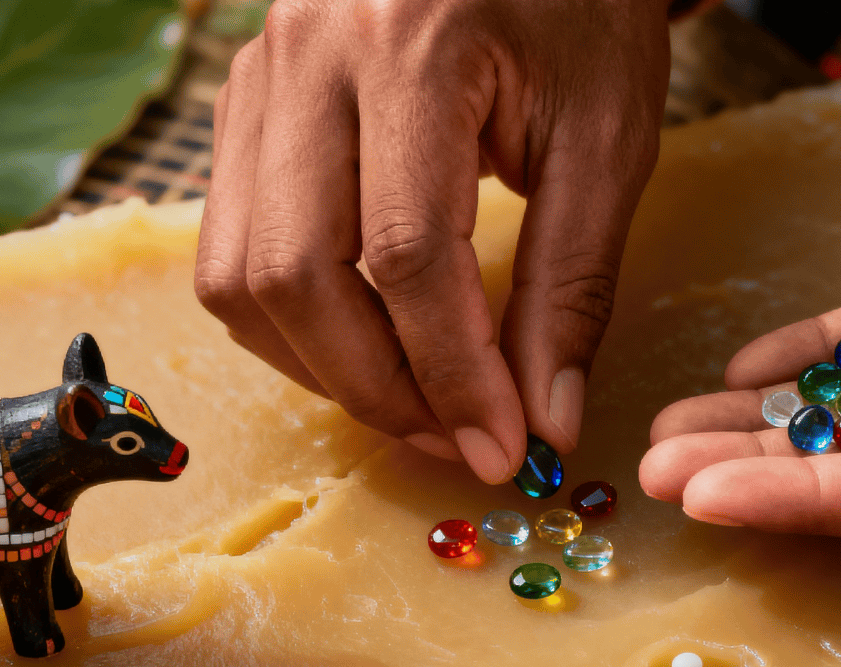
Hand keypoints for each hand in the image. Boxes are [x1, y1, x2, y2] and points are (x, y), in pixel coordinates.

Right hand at [196, 0, 669, 481]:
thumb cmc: (580, 9)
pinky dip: (294, 322)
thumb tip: (543, 425)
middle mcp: (307, 54)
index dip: (451, 373)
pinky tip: (371, 342)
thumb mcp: (607, 137)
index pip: (404, 254)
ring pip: (239, 276)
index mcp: (410, 45)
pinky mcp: (244, 101)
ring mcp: (257, 74)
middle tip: (458, 440)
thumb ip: (573, 285)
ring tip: (419, 401)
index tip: (501, 449)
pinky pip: (233, 247)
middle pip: (295, 276)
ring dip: (324, 369)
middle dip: (378, 389)